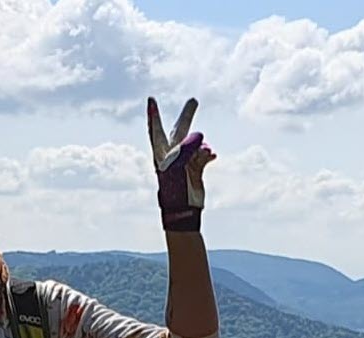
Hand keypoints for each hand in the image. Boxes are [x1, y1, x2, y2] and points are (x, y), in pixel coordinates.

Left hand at [147, 97, 215, 232]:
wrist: (183, 212)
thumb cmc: (174, 191)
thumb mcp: (176, 169)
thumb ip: (186, 149)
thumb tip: (200, 136)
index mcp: (161, 155)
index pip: (156, 131)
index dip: (154, 115)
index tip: (151, 99)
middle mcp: (172, 156)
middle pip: (180, 131)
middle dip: (187, 116)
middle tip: (194, 101)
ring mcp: (185, 162)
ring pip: (197, 144)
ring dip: (203, 147)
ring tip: (207, 152)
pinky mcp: (196, 169)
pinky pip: (204, 155)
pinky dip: (208, 154)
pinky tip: (212, 156)